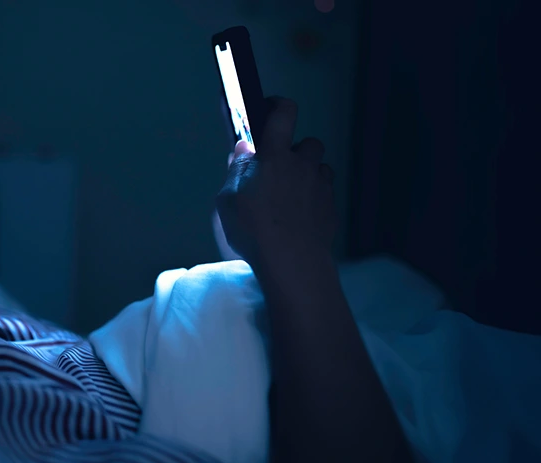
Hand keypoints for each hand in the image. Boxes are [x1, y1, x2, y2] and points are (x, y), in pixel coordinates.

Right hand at [214, 97, 336, 268]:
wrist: (292, 262)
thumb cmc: (253, 229)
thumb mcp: (227, 201)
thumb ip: (237, 171)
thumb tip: (244, 149)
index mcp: (274, 157)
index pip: (284, 114)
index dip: (279, 105)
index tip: (271, 107)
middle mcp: (302, 165)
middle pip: (309, 143)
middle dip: (297, 151)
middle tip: (280, 169)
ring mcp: (321, 186)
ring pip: (319, 169)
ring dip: (308, 174)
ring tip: (291, 195)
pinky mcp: (331, 208)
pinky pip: (325, 193)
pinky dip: (315, 197)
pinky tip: (301, 215)